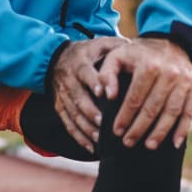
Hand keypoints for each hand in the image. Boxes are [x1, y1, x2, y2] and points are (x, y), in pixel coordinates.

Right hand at [49, 37, 126, 152]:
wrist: (56, 58)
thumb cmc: (87, 53)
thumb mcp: (99, 44)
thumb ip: (116, 45)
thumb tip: (134, 47)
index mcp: (80, 64)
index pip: (86, 74)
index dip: (94, 83)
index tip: (104, 94)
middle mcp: (69, 80)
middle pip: (77, 97)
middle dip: (89, 111)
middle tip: (102, 123)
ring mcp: (63, 96)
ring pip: (72, 114)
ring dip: (84, 127)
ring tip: (98, 139)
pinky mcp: (60, 108)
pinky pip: (67, 124)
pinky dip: (78, 137)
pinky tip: (90, 147)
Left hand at [97, 38, 191, 149]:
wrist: (169, 42)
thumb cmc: (138, 54)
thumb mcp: (118, 56)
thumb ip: (107, 74)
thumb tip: (107, 95)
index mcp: (149, 65)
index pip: (135, 98)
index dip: (125, 116)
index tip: (116, 131)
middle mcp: (170, 73)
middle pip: (153, 107)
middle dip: (140, 128)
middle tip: (128, 143)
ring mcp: (185, 81)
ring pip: (172, 112)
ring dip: (160, 132)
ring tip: (149, 146)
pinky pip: (190, 111)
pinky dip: (183, 129)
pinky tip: (174, 143)